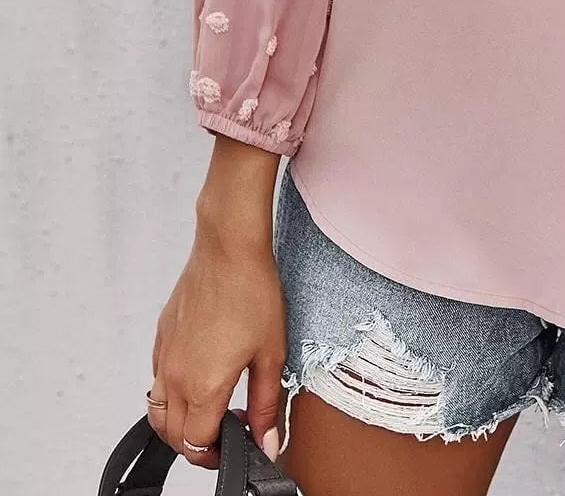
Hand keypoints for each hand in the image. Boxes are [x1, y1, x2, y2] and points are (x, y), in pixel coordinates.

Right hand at [147, 218, 287, 470]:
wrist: (228, 247)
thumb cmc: (253, 291)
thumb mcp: (271, 353)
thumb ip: (267, 404)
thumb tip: (268, 443)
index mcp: (203, 387)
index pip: (197, 444)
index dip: (218, 455)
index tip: (236, 446)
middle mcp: (176, 377)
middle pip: (173, 435)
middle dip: (197, 445)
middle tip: (226, 434)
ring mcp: (164, 356)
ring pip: (158, 412)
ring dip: (178, 424)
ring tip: (209, 412)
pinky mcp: (161, 337)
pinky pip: (156, 381)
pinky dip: (170, 394)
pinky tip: (198, 378)